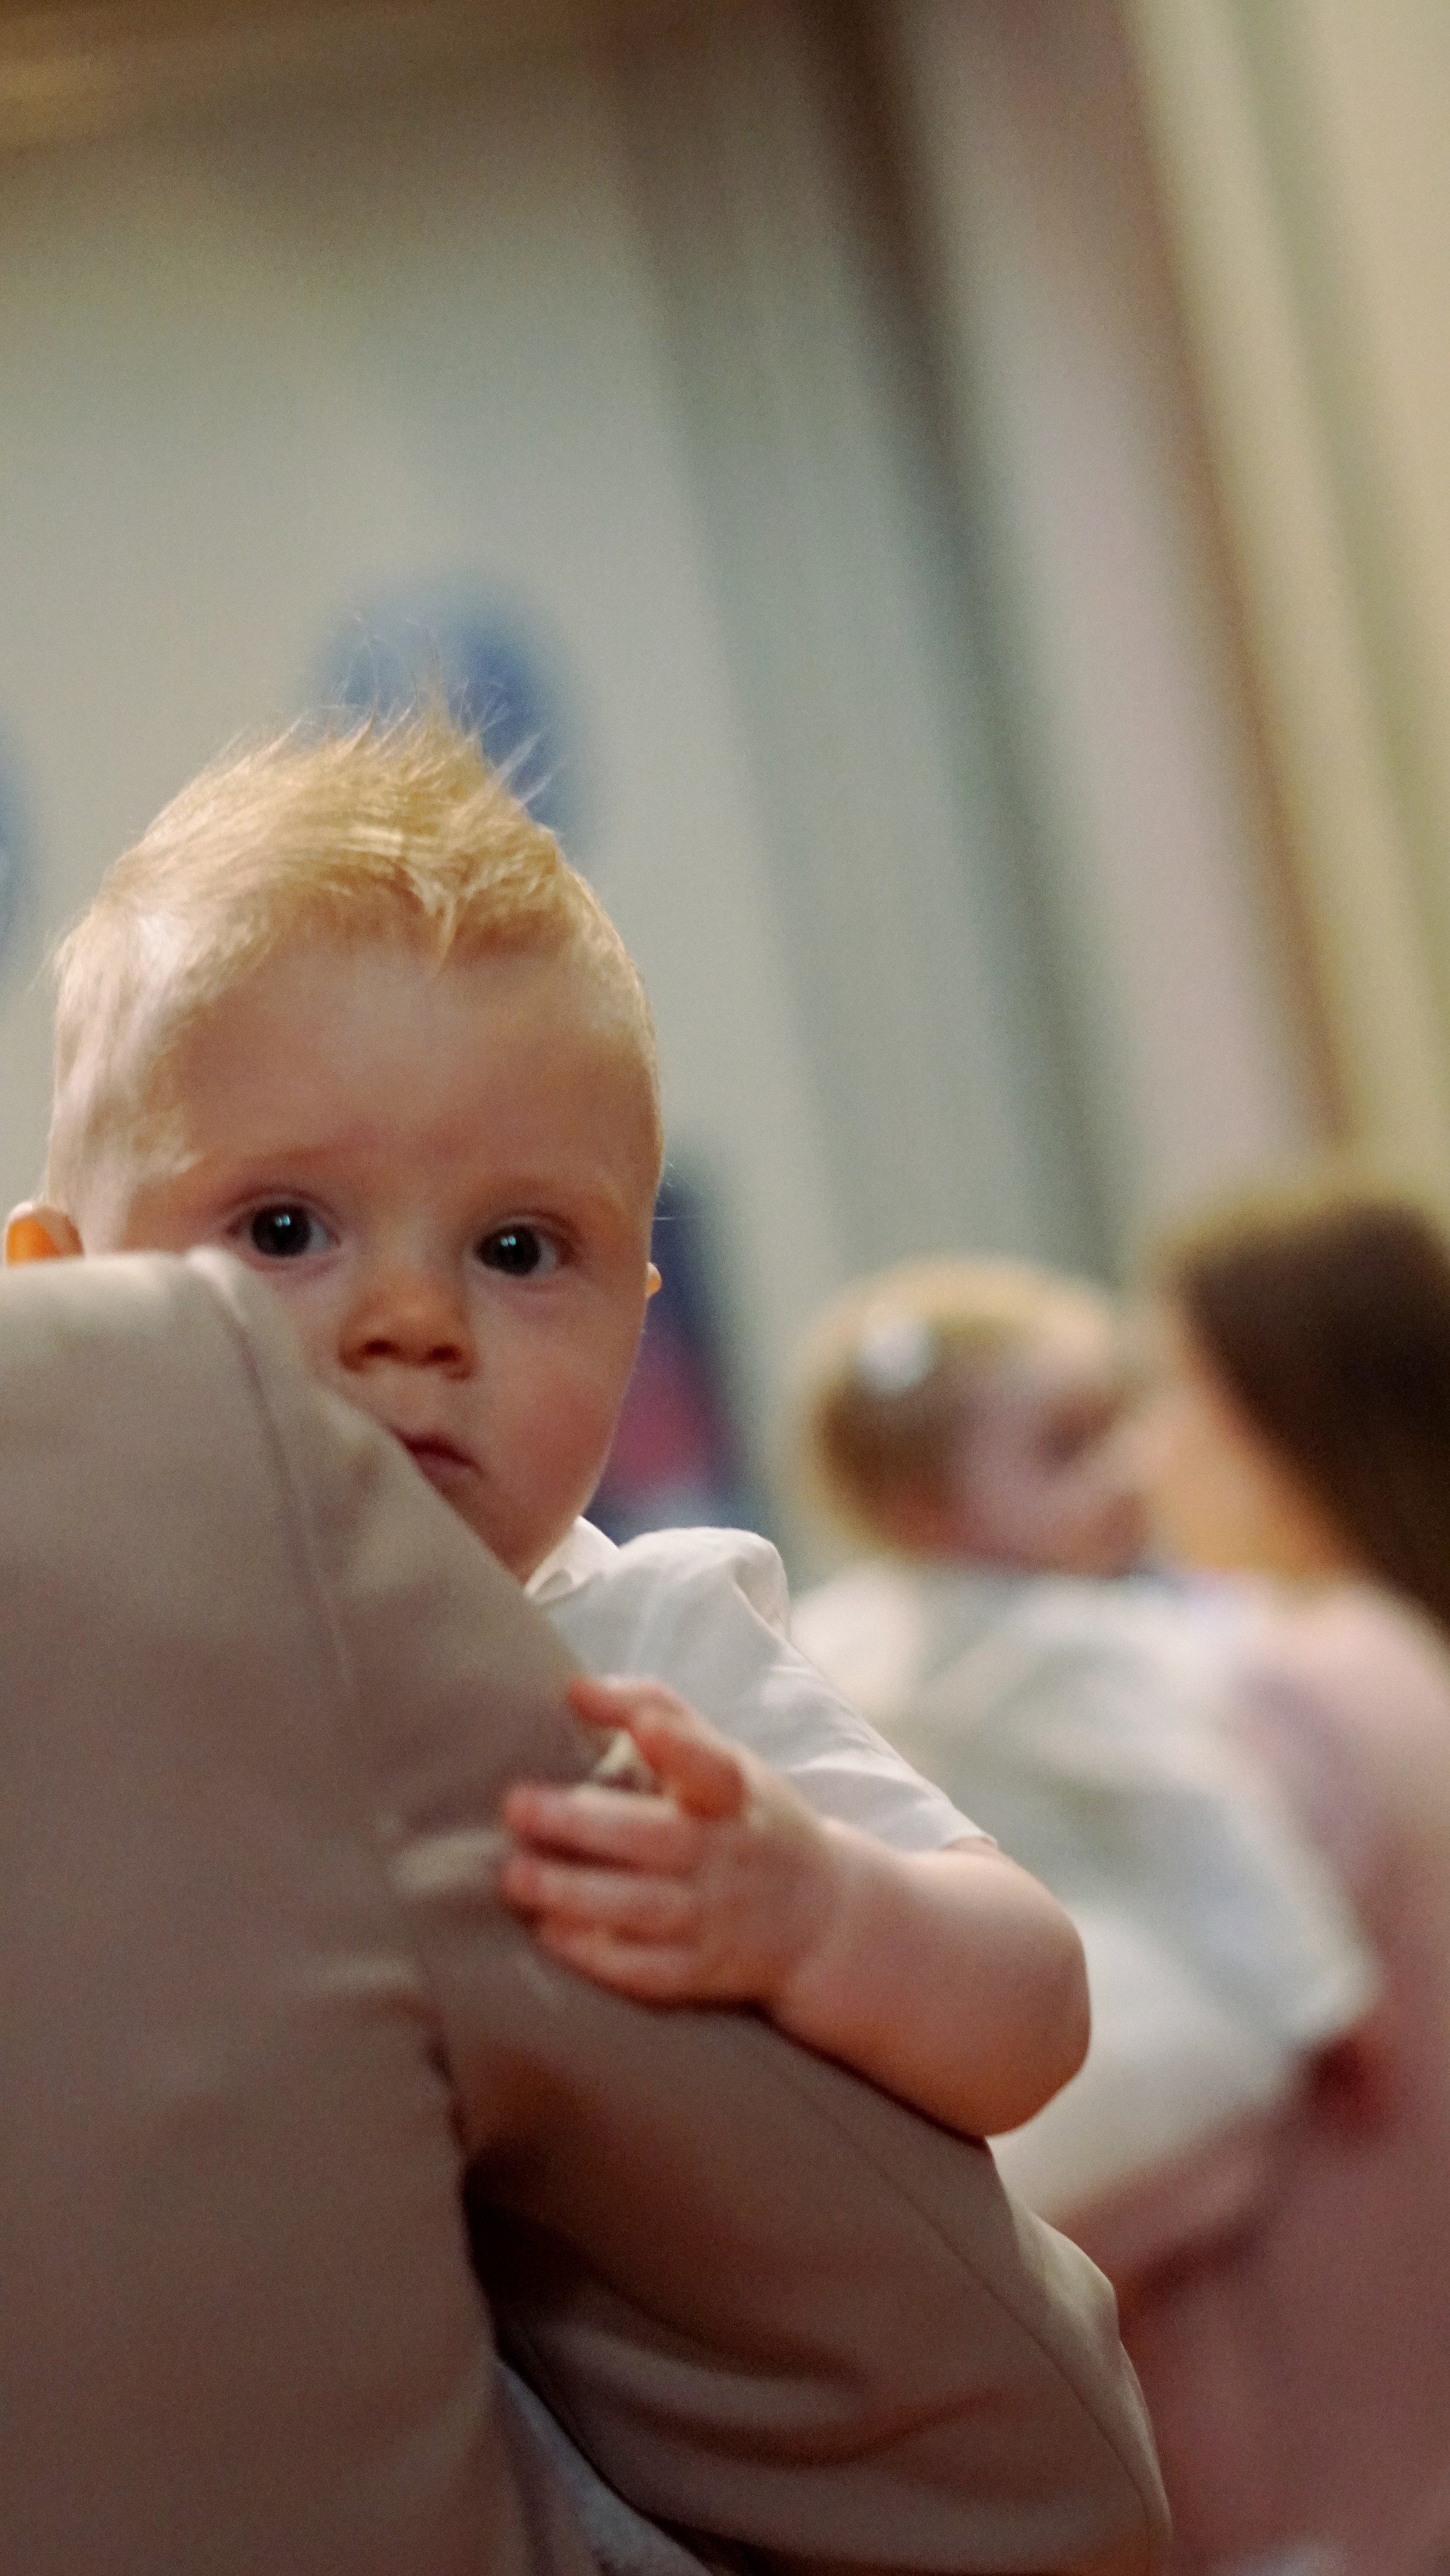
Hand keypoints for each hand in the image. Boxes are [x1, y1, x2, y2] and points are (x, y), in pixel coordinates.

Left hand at [499, 1675, 839, 2005]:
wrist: (822, 1919)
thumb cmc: (746, 1818)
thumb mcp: (721, 1757)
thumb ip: (652, 1710)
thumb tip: (575, 1687)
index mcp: (733, 1793)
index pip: (712, 1766)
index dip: (680, 1746)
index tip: (643, 1728)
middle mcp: (727, 1853)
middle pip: (658, 1838)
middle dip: (585, 1823)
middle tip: (517, 1804)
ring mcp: (716, 1916)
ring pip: (644, 1908)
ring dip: (577, 1894)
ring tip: (516, 1876)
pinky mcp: (702, 1971)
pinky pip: (648, 1969)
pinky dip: (599, 1955)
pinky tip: (550, 1932)